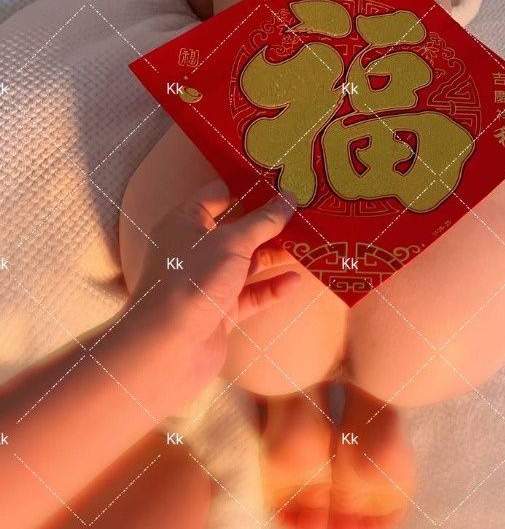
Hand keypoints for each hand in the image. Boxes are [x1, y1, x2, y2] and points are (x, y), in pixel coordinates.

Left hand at [125, 180, 300, 407]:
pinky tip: (295, 281)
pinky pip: (250, 293)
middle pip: (237, 229)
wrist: (169, 348)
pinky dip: (270, 287)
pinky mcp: (219, 310)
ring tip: (310, 243)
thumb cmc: (194, 279)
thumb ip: (264, 221)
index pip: (218, 194)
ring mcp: (207, 281)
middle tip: (305, 211)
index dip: (248, 185)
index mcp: (186, 221)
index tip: (281, 180)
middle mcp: (194, 248)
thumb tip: (290, 196)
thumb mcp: (232, 242)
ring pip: (246, 262)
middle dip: (269, 223)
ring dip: (275, 255)